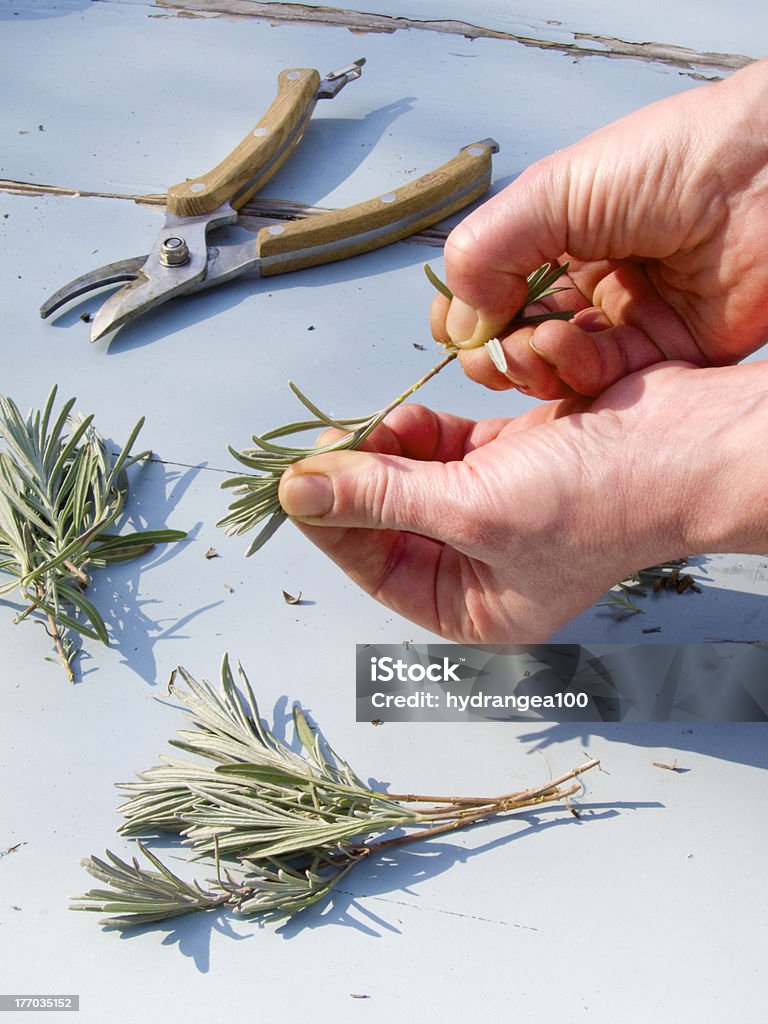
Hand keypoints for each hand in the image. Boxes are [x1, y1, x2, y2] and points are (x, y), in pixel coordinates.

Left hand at [278, 362, 767, 641]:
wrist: (688, 442)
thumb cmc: (601, 501)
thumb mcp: (475, 511)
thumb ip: (383, 498)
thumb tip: (300, 492)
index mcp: (476, 607)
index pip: (379, 570)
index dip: (332, 528)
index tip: (295, 485)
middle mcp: (480, 565)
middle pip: (388, 523)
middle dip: (355, 485)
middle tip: (322, 446)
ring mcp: (493, 509)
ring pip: (411, 481)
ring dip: (384, 452)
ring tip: (366, 428)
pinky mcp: (508, 460)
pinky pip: (443, 449)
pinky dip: (419, 432)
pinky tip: (403, 418)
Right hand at [431, 58, 767, 398]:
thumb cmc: (673, 161)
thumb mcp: (554, 191)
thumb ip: (488, 251)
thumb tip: (458, 322)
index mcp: (556, 238)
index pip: (490, 293)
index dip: (466, 318)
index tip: (455, 331)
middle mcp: (586, 283)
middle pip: (515, 341)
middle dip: (494, 352)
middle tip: (492, 348)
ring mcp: (622, 322)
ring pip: (553, 370)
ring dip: (531, 364)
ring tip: (539, 342)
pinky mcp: (660, 356)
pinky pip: (602, 385)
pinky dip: (576, 373)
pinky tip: (571, 348)